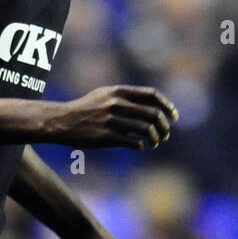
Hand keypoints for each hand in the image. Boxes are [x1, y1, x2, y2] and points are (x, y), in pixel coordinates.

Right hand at [49, 85, 177, 149]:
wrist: (63, 121)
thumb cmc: (86, 108)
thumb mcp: (105, 95)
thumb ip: (126, 97)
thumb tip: (151, 105)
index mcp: (118, 91)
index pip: (152, 96)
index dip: (167, 106)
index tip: (174, 117)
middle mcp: (117, 104)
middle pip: (152, 114)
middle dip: (164, 127)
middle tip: (165, 135)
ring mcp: (111, 120)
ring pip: (145, 130)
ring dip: (154, 139)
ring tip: (153, 143)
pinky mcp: (106, 136)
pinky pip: (132, 142)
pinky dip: (140, 145)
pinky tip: (139, 147)